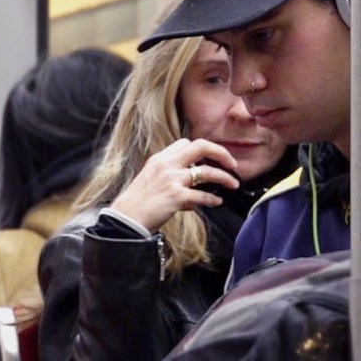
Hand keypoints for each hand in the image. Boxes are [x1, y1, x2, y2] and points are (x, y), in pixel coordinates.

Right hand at [110, 138, 239, 232]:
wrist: (126, 218)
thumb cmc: (138, 202)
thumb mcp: (151, 180)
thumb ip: (171, 178)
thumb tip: (194, 190)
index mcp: (160, 158)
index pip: (186, 143)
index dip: (203, 149)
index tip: (212, 159)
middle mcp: (167, 164)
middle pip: (201, 146)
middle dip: (221, 153)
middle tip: (232, 163)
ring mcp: (172, 179)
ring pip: (207, 171)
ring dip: (224, 178)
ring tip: (233, 184)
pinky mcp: (176, 196)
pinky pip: (202, 195)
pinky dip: (213, 199)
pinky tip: (218, 202)